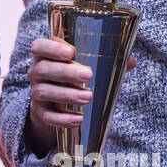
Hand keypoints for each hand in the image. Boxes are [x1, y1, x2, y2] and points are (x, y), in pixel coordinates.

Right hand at [26, 37, 135, 155]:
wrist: (55, 102)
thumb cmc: (72, 75)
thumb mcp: (83, 64)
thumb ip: (105, 60)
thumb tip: (130, 61)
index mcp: (44, 55)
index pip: (39, 47)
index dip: (52, 48)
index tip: (71, 51)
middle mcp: (36, 72)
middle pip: (44, 69)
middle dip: (66, 72)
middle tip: (88, 75)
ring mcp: (36, 92)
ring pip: (44, 92)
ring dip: (67, 94)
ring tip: (88, 97)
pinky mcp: (41, 112)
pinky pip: (48, 116)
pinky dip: (63, 119)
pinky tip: (79, 119)